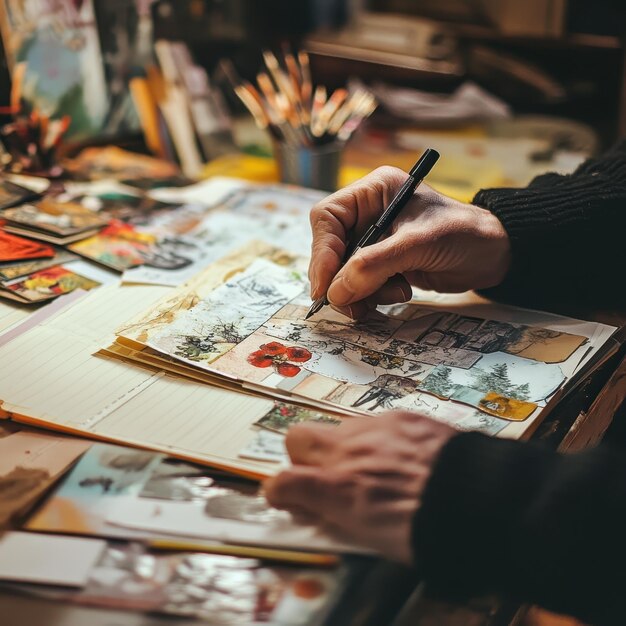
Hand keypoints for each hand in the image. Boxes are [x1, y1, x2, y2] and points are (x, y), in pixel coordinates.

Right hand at [264, 411, 456, 563]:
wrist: (480, 500)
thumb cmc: (430, 531)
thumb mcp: (374, 537)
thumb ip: (340, 515)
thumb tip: (323, 507)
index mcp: (338, 489)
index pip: (282, 483)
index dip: (280, 492)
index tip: (287, 497)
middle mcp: (349, 452)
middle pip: (297, 437)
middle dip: (302, 456)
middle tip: (323, 474)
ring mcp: (375, 429)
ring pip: (338, 428)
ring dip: (345, 447)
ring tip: (374, 466)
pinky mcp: (403, 416)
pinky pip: (376, 423)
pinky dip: (379, 438)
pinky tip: (402, 455)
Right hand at [309, 166, 510, 317]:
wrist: (495, 254)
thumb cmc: (464, 234)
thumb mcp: (417, 244)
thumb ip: (373, 266)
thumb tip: (336, 291)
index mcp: (373, 192)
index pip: (327, 218)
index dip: (322, 252)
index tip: (325, 285)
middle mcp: (368, 214)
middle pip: (331, 249)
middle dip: (341, 279)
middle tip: (350, 304)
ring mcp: (375, 241)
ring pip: (344, 272)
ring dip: (362, 291)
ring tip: (394, 293)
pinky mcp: (384, 264)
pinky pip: (362, 284)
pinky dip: (374, 296)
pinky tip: (401, 292)